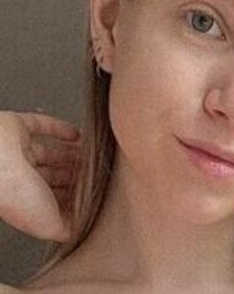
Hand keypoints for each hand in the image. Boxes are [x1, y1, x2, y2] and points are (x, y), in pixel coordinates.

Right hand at [0, 111, 81, 241]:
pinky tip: (77, 134)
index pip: (53, 198)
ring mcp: (17, 151)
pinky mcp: (16, 126)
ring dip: (70, 152)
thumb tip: (80, 230)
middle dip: (73, 172)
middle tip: (97, 169)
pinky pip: (42, 126)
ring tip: (93, 153)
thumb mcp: (47, 223)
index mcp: (24, 201)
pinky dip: (60, 129)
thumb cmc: (14, 192)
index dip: (72, 194)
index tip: (92, 190)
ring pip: (49, 152)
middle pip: (53, 174)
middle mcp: (18, 177)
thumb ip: (65, 228)